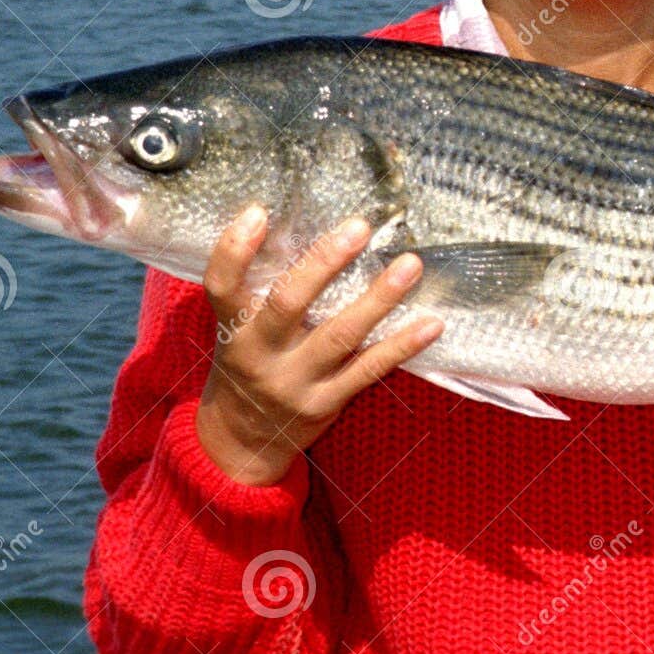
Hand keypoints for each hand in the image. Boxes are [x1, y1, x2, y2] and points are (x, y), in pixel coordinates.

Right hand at [195, 206, 442, 484]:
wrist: (242, 441)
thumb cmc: (249, 363)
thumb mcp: (240, 328)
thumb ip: (262, 288)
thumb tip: (305, 223)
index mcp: (233, 329)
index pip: (221, 286)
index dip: (234, 250)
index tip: (258, 212)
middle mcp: (260, 355)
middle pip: (288, 304)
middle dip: (323, 264)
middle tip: (360, 227)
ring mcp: (295, 382)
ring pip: (339, 336)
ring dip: (378, 298)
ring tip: (410, 265)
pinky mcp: (326, 403)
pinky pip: (369, 369)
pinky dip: (402, 346)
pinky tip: (432, 324)